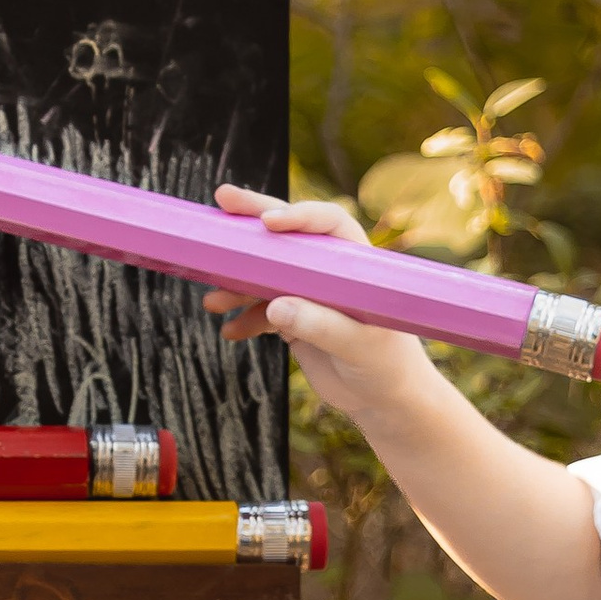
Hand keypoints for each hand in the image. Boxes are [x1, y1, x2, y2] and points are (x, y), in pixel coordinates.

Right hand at [203, 189, 434, 428]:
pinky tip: (230, 331)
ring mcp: (310, 293)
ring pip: (267, 273)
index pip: (328, 224)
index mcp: (356, 264)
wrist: (383, 400)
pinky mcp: (295, 318)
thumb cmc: (387, 367)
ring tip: (213, 299)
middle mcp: (330, 271)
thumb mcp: (358, 347)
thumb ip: (320, 326)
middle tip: (222, 199)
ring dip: (238, 284)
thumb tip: (276, 307)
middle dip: (254, 217)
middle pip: (289, 234)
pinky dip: (244, 318)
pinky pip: (262, 309)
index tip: (269, 222)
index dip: (299, 215)